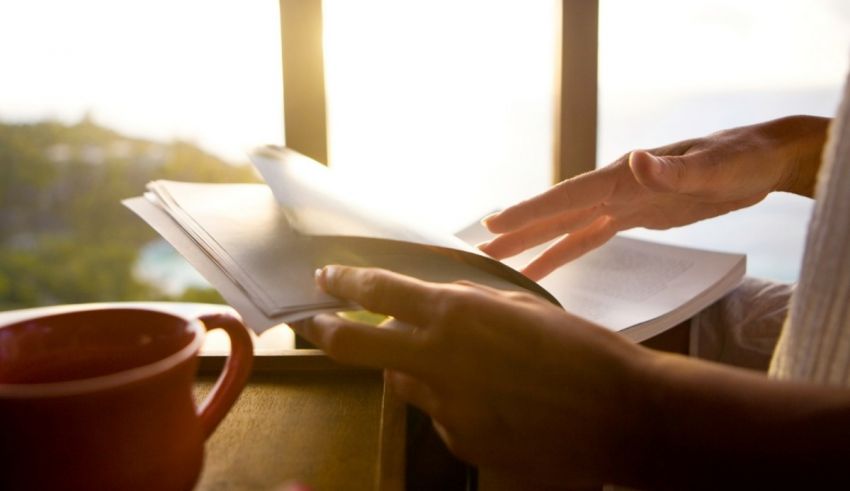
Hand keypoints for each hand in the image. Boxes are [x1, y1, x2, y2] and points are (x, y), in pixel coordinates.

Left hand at [295, 265, 652, 486]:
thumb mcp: (519, 308)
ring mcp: (447, 406)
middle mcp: (440, 360)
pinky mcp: (463, 442)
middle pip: (358, 346)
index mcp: (457, 314)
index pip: (380, 291)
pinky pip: (443, 416)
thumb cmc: (579, 349)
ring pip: (406, 383)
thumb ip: (464, 307)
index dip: (346, 282)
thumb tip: (426, 308)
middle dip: (327, 332)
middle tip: (314, 324)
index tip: (325, 279)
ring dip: (417, 371)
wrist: (620, 413)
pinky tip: (498, 403)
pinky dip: (455, 405)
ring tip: (472, 370)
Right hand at [479, 116, 828, 279]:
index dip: (531, 211)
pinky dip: (564, 252)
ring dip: (532, 245)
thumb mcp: (717, 164)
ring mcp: (622, 203)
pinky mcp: (635, 217)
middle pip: (556, 215)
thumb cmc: (743, 158)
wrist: (763, 161)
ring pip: (567, 228)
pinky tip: (544, 268)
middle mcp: (616, 188)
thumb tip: (636, 160)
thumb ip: (676, 166)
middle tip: (477, 251)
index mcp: (625, 176)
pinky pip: (589, 238)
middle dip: (517, 232)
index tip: (494, 224)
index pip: (569, 196)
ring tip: (498, 262)